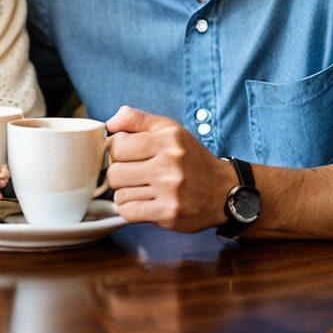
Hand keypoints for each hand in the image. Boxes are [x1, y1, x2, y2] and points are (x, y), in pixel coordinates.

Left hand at [106, 106, 234, 231]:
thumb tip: (109, 124)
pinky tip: (143, 202)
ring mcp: (170, 190)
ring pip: (120, 194)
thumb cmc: (190, 158)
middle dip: (118, 174)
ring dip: (126, 193)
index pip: (117, 145)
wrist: (223, 191)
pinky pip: (128, 212)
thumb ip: (136, 119)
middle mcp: (170, 163)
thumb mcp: (169, 129)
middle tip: (132, 174)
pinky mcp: (169, 213)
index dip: (116, 151)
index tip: (125, 155)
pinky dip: (130, 209)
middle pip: (115, 172)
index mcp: (168, 139)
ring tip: (142, 188)